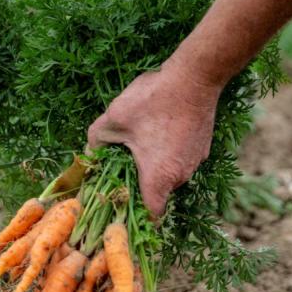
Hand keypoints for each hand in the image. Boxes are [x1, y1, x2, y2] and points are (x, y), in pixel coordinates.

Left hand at [87, 56, 222, 216]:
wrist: (195, 76)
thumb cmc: (153, 100)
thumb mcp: (114, 119)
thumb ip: (96, 142)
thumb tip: (89, 155)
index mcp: (158, 177)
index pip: (151, 216)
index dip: (135, 215)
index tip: (121, 205)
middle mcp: (181, 176)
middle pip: (158, 194)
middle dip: (138, 186)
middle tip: (121, 167)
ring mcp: (195, 162)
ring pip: (169, 177)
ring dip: (154, 168)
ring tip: (139, 146)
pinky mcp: (202, 149)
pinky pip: (180, 161)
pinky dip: (168, 155)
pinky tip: (157, 133)